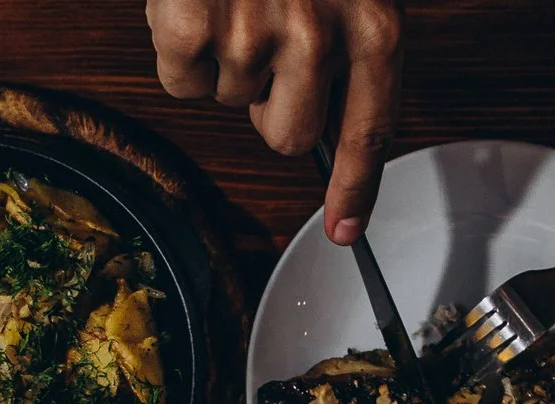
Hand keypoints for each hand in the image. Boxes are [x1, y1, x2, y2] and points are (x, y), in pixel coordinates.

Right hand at [146, 0, 403, 243]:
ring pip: (230, 101)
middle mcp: (317, 36)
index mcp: (373, 26)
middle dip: (269, 104)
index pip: (369, 134)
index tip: (344, 230)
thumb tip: (331, 127)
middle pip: (288, 137)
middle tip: (263, 42)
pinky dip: (182, 49)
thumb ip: (351, 44)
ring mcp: (252, 35)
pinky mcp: (192, 28)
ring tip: (234, 0)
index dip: (354, 189)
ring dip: (224, 60)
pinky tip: (200, 4)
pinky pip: (183, 82)